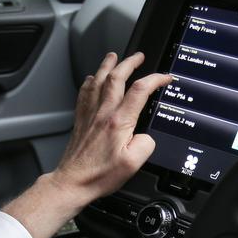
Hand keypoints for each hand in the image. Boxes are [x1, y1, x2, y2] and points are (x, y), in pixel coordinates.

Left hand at [53, 52, 172, 202]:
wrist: (73, 182)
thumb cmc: (99, 175)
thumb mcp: (133, 164)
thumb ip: (146, 145)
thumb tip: (145, 136)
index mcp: (119, 122)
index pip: (140, 90)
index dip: (155, 79)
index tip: (164, 78)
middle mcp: (103, 113)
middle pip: (116, 77)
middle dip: (130, 62)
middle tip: (139, 56)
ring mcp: (90, 114)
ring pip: (98, 80)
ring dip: (107, 65)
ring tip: (114, 56)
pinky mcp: (81, 120)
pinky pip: (84, 93)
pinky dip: (90, 81)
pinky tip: (92, 79)